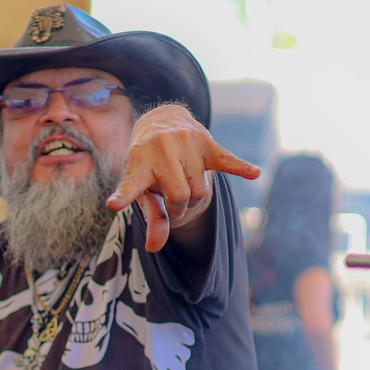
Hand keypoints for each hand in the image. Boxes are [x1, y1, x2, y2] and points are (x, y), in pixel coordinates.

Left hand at [105, 104, 260, 250]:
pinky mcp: (206, 141)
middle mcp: (158, 150)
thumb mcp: (144, 191)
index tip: (113, 205)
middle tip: (174, 202)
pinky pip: (226, 159)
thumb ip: (152, 219)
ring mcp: (183, 143)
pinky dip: (241, 168)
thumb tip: (154, 248)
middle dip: (180, 207)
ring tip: (186, 185)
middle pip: (181, 196)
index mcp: (137, 165)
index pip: (129, 185)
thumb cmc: (149, 166)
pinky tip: (255, 173)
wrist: (160, 121)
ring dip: (196, 195)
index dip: (122, 197)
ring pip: (201, 189)